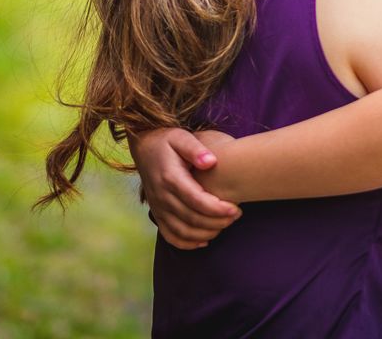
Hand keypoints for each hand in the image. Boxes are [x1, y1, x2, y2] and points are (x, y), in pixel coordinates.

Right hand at [132, 127, 240, 249]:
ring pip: (182, 231)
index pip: (196, 201)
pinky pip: (170, 236)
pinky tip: (205, 240)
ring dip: (206, 233)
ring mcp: (157, 207)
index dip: (217, 209)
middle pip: (192, 218)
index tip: (236, 209)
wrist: (144, 146)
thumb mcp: (181, 137)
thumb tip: (211, 162)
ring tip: (226, 225)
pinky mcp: (156, 213)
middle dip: (217, 222)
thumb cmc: (168, 140)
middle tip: (237, 216)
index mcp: (170, 178)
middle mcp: (162, 196)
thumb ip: (195, 149)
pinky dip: (188, 243)